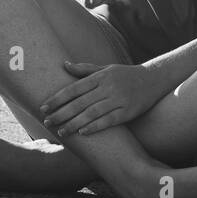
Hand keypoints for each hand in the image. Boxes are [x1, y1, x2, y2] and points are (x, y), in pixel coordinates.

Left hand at [38, 61, 167, 137]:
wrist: (153, 79)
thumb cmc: (124, 74)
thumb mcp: (105, 68)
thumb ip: (85, 69)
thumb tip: (65, 64)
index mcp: (99, 76)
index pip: (73, 88)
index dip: (57, 98)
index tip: (43, 107)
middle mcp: (107, 87)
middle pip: (80, 102)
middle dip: (61, 113)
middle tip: (47, 122)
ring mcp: (118, 99)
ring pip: (92, 113)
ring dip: (74, 123)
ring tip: (61, 132)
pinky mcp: (128, 111)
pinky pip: (109, 120)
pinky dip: (95, 126)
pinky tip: (83, 133)